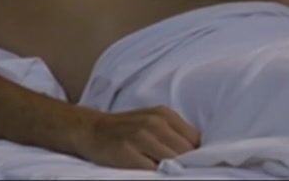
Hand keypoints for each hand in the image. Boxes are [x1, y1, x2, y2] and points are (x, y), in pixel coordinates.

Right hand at [71, 106, 199, 169]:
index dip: (195, 153)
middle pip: (186, 151)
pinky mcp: (127, 153)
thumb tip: (197, 152)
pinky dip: (156, 173)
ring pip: (172, 160)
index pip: (195, 138)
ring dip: (172, 169)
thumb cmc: (126, 128)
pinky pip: (152, 170)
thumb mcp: (153, 120)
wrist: (91, 129)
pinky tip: (151, 172)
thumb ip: (174, 133)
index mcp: (164, 114)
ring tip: (165, 170)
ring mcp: (140, 137)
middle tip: (179, 169)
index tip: (192, 162)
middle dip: (185, 162)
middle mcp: (154, 123)